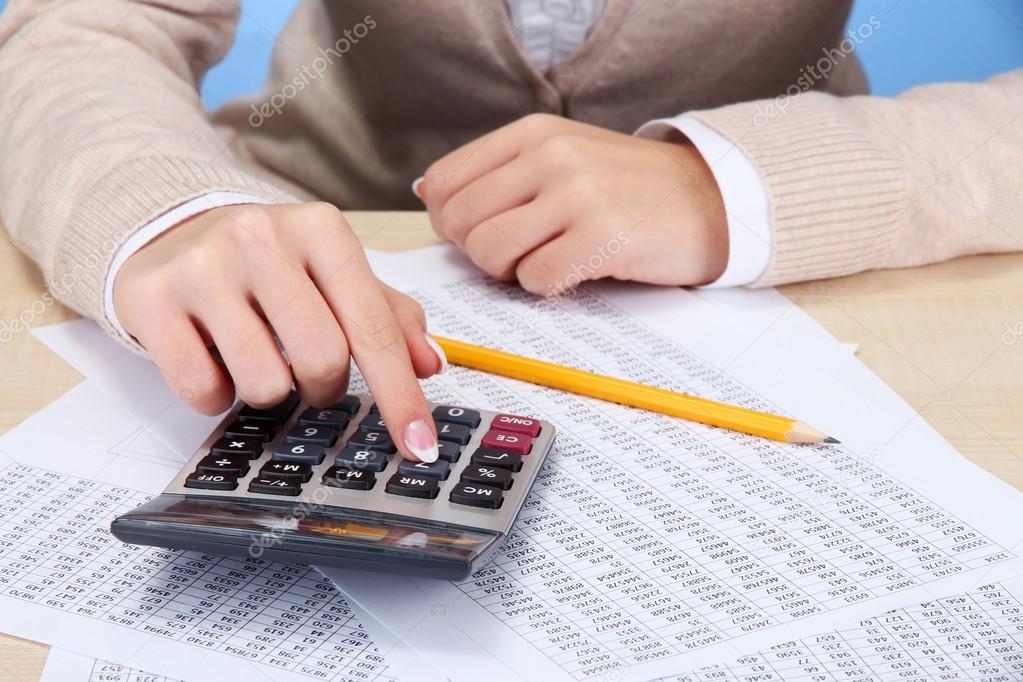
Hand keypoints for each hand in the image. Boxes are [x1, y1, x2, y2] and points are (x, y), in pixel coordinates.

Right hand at [114, 202, 445, 461]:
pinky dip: (217, 396)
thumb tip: (431, 364)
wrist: (171, 231)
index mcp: (321, 230)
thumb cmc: (268, 264)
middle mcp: (262, 238)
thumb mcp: (333, 274)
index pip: (374, 328)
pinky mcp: (152, 299)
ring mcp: (203, 266)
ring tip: (256, 355)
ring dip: (271, 392)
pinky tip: (214, 359)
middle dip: (324, 388)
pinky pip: (202, 390)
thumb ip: (387, 316)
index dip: (400, 396)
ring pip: (265, 384)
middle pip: (323, 360)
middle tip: (308, 375)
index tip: (420, 444)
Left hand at [418, 114, 727, 294]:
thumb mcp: (563, 155)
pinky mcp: (601, 239)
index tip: (479, 233)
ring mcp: (577, 195)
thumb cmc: (629, 187)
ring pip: (490, 250)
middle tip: (516, 255)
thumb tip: (429, 192)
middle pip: (462, 222)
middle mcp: (550, 156)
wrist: (710, 199)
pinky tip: (574, 271)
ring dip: (508, 271)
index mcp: (533, 133)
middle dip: (478, 252)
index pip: (446, 181)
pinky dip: (545, 287)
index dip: (449, 221)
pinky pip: (535, 279)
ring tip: (543, 261)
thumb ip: (499, 171)